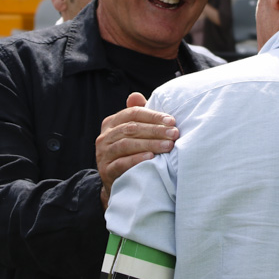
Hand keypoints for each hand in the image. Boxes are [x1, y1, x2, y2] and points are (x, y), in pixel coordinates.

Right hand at [95, 93, 177, 208]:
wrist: (117, 182)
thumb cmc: (129, 152)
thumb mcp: (132, 133)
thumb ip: (137, 115)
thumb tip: (136, 95)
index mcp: (111, 123)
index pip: (133, 113)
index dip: (153, 116)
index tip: (172, 121)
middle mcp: (104, 136)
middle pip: (131, 128)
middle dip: (155, 130)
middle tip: (174, 134)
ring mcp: (103, 154)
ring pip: (127, 145)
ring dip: (150, 144)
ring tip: (168, 146)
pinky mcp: (106, 171)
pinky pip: (121, 163)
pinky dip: (137, 159)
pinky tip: (151, 158)